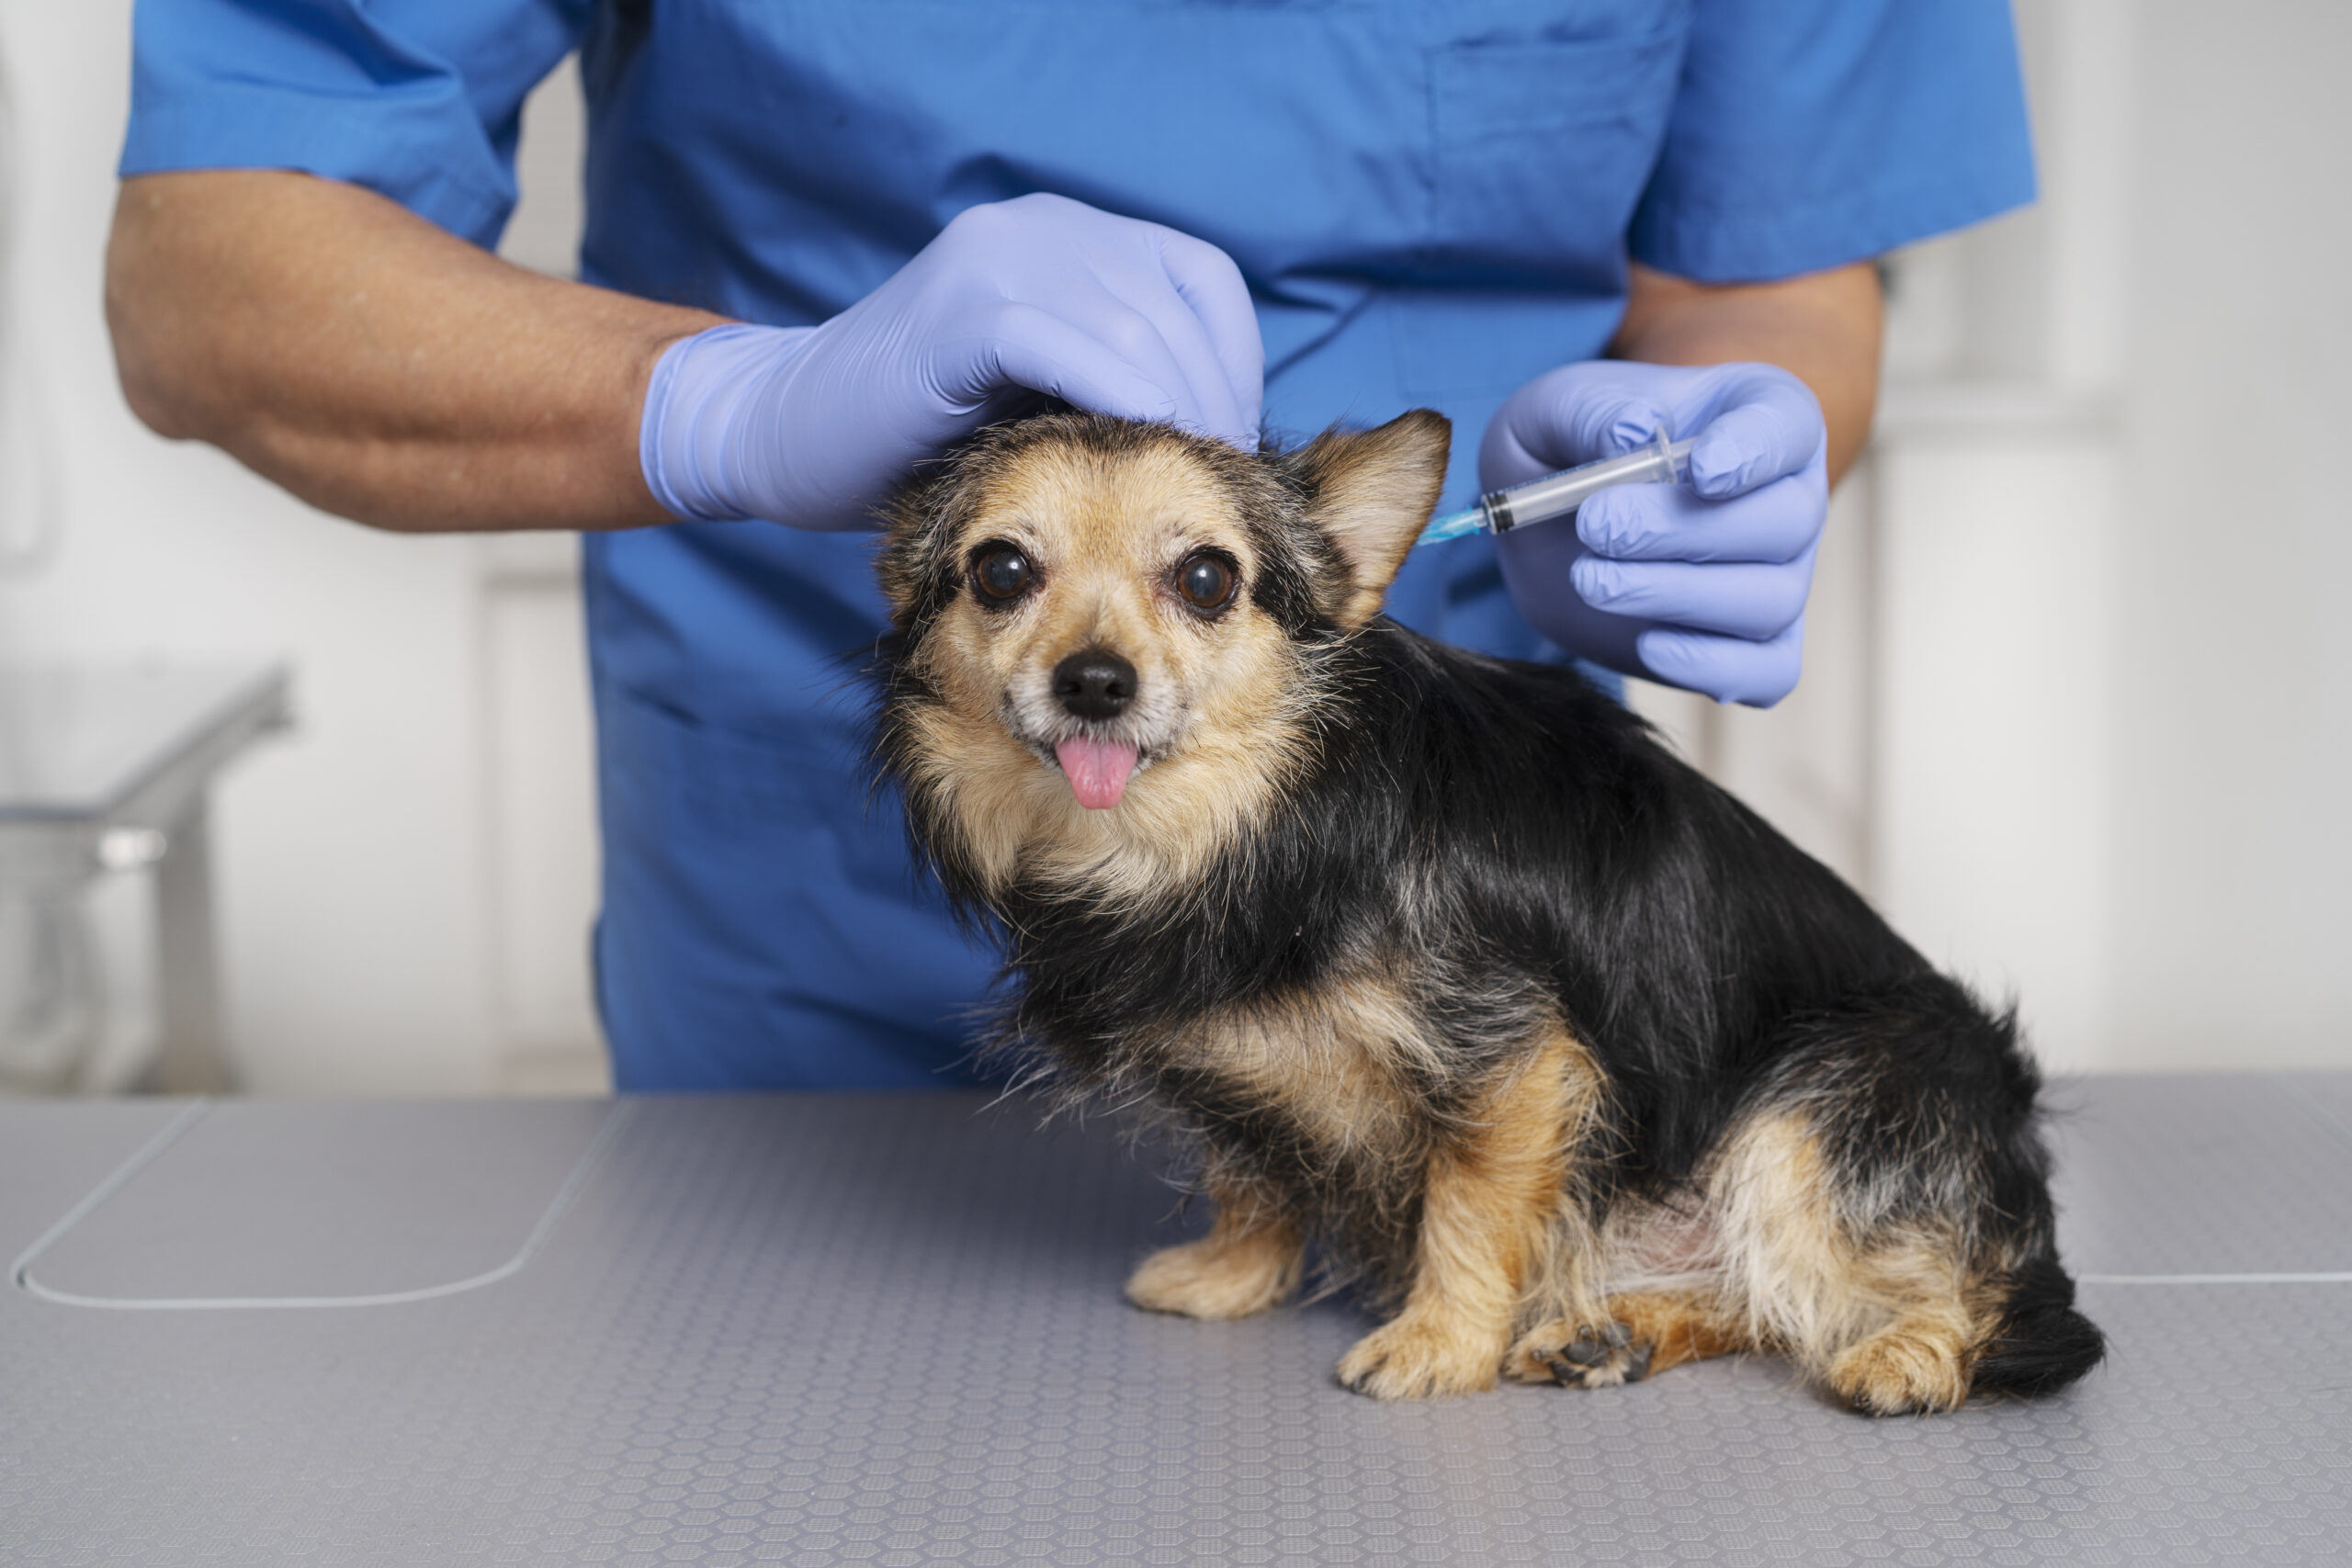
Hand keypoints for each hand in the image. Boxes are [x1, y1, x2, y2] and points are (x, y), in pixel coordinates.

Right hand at [641, 193, 1262, 529]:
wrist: (786, 429)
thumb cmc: (916, 430)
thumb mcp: (1039, 389)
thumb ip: (1111, 377)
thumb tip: (1221, 430)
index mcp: (1069, 236)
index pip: (1200, 281)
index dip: (1234, 364)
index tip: (1233, 442)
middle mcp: (1039, 227)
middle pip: (1173, 309)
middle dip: (1212, 401)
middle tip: (1219, 479)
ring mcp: (995, 259)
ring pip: (1133, 325)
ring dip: (1176, 407)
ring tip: (1182, 476)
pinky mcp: (960, 310)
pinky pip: (1065, 346)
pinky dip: (1116, 396)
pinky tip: (1135, 446)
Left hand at [1480, 360, 1827, 705]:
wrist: (1554, 526)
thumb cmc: (1571, 449)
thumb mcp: (1558, 406)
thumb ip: (1592, 410)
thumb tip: (1634, 435)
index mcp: (1759, 414)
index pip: (1787, 426)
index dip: (1754, 450)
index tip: (1701, 469)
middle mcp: (1789, 494)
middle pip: (1784, 521)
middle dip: (1684, 530)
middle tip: (1597, 526)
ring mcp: (1780, 574)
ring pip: (1771, 600)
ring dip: (1676, 595)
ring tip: (1592, 581)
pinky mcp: (1753, 645)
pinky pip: (1766, 672)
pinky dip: (1712, 666)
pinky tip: (1647, 643)